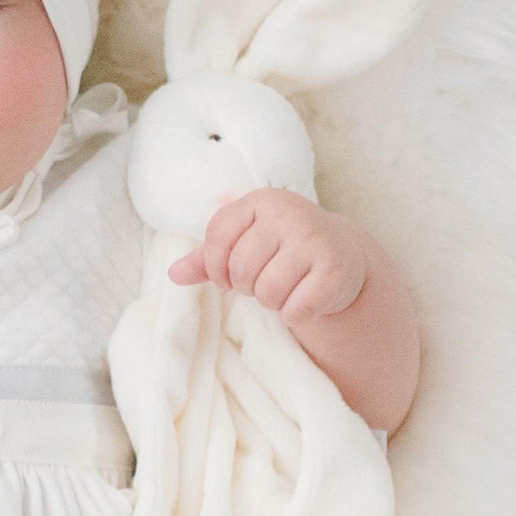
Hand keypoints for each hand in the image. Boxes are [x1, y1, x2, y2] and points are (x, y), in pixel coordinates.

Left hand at [167, 188, 370, 326]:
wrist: (342, 254)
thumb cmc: (284, 249)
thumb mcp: (247, 244)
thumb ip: (209, 259)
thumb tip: (173, 274)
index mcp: (261, 201)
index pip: (217, 237)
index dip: (216, 267)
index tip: (229, 277)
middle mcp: (288, 213)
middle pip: (242, 268)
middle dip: (248, 286)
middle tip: (266, 281)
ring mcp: (314, 240)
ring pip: (268, 291)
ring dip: (272, 302)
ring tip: (286, 289)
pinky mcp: (334, 270)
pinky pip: (295, 309)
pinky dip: (295, 314)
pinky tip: (305, 299)